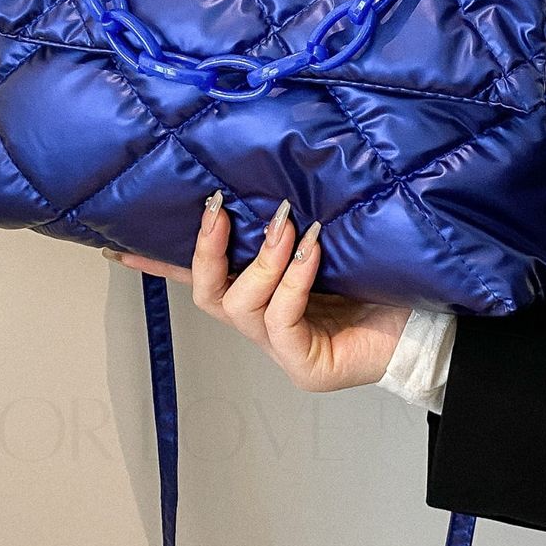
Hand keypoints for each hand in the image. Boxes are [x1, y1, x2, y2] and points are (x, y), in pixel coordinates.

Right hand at [101, 192, 410, 391]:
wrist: (430, 324)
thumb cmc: (382, 282)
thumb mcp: (326, 242)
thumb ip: (292, 224)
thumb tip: (271, 178)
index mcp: (262, 296)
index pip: (200, 279)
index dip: (157, 263)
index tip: (115, 245)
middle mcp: (264, 325)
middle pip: (206, 294)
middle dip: (207, 250)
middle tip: (219, 209)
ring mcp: (281, 351)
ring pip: (239, 306)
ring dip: (260, 260)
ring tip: (285, 224)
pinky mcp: (306, 367)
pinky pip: (282, 318)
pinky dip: (293, 279)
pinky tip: (311, 249)